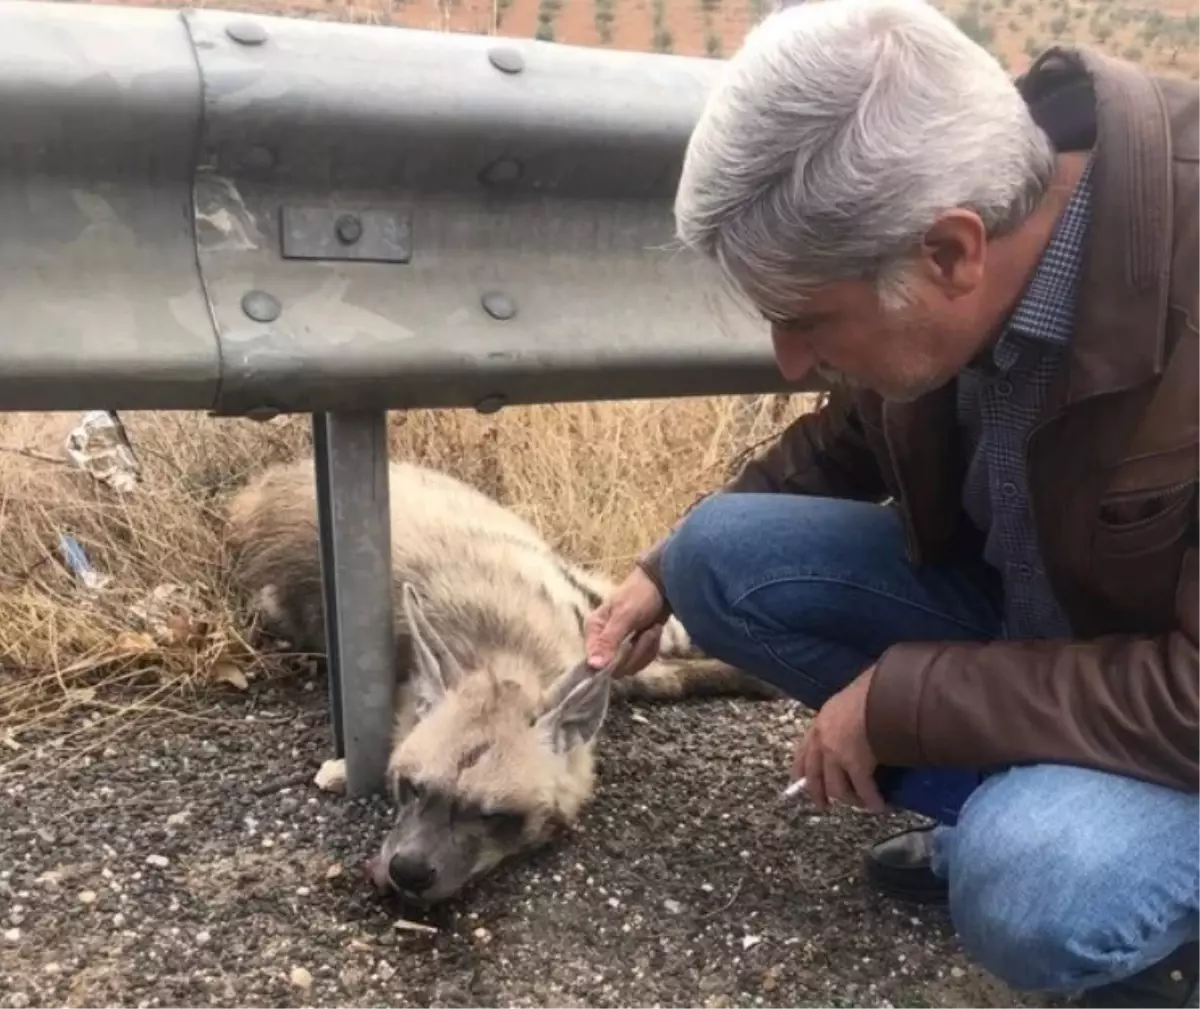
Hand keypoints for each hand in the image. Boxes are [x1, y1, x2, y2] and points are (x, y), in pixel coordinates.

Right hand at [584, 567, 666, 677]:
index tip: (629, 648)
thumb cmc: (640, 595)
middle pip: (616, 667)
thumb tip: (593, 665)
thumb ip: (609, 641)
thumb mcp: (625, 616)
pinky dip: (652, 648)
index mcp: (594, 629)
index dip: (612, 662)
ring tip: (652, 628)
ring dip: (646, 648)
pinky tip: (654, 632)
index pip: (595, 661)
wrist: (663, 587)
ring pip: (631, 666)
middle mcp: (603, 641)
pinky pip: (641, 661)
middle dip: (637, 651)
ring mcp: (619, 646)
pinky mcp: (633, 649)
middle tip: (646, 631)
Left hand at [791, 665, 886, 812]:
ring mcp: (837, 754)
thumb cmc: (870, 688)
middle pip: (815, 776)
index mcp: (820, 723)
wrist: (881, 690)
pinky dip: (872, 800)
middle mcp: (822, 741)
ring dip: (850, 799)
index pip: (803, 751)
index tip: (799, 782)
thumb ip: (843, 715)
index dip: (800, 769)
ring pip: (837, 788)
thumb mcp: (847, 700)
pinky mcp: (856, 765)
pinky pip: (863, 790)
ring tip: (861, 804)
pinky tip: (880, 806)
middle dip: (818, 793)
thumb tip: (854, 722)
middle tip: (824, 804)